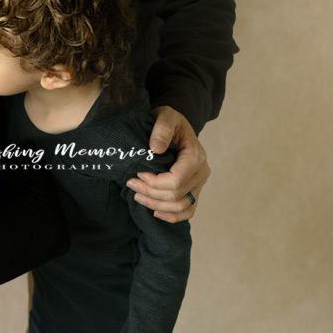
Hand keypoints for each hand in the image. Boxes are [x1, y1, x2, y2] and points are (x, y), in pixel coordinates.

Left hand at [126, 106, 209, 222]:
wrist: (175, 125)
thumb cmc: (170, 120)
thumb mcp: (165, 116)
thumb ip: (162, 129)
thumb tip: (155, 148)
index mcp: (196, 156)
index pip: (175, 180)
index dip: (154, 182)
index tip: (137, 173)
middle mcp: (202, 172)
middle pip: (175, 194)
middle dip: (150, 193)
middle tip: (131, 183)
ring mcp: (199, 183)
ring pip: (181, 206)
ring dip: (157, 205)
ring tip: (137, 196)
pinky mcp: (194, 190)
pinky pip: (188, 210)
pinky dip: (173, 216)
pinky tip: (155, 212)